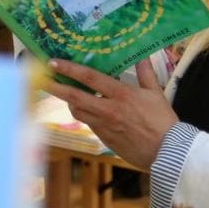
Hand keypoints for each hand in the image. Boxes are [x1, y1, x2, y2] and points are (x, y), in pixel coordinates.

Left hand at [44, 58, 177, 168]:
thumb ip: (146, 73)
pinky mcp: (105, 138)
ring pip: (78, 112)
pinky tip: (87, 109)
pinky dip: (84, 114)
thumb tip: (143, 55)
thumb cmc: (163, 121)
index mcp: (121, 95)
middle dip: (56, 87)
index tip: (54, 63)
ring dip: (69, 102)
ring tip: (66, 93)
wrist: (167, 151)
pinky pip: (89, 123)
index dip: (70, 69)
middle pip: (74, 97)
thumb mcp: (156, 93)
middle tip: (42, 80)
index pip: (90, 78)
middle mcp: (108, 109)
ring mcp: (104, 125)